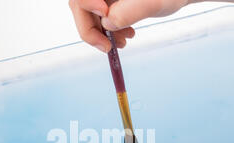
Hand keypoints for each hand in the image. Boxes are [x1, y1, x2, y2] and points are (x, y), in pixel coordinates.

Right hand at [69, 0, 190, 51]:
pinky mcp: (108, 2)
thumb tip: (107, 23)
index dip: (87, 6)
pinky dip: (108, 30)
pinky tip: (126, 35)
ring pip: (88, 13)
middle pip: (80, 5)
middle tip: (108, 47)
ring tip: (124, 42)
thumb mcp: (153, 3)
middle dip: (92, 29)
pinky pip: (98, 17)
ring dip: (102, 33)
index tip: (106, 17)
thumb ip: (130, 11)